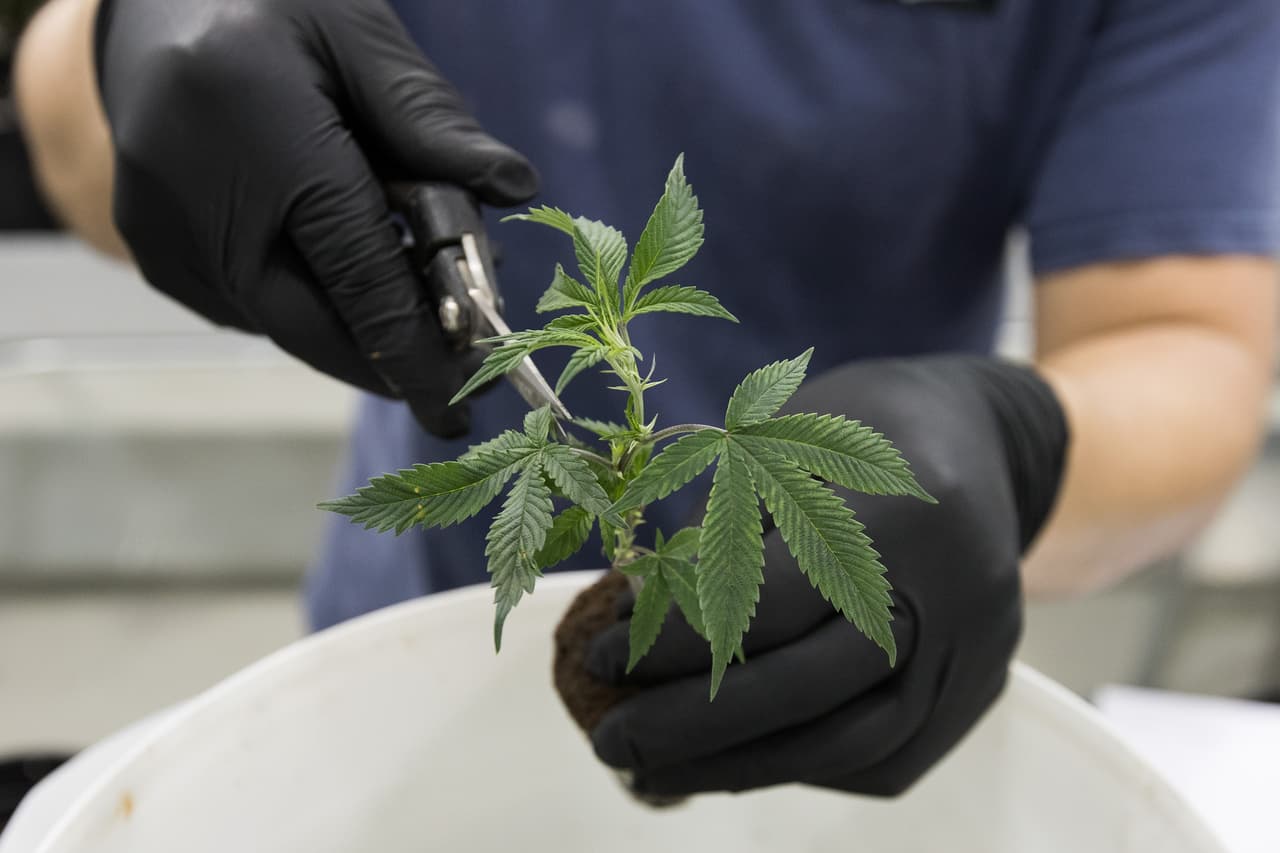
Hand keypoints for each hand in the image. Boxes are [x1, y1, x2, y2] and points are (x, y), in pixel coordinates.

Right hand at [94, 0, 537, 436]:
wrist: (151, 7)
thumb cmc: (268, 7)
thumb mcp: (359, 34)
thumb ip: (430, 118)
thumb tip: (515, 186)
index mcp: (260, 132)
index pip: (359, 274)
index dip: (421, 345)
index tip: (470, 393)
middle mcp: (195, 198)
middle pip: (314, 326)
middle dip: (394, 363)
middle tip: (456, 383)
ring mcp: (164, 236)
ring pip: (284, 326)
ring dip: (357, 332)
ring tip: (416, 309)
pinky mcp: (155, 256)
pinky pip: (252, 309)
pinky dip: (310, 307)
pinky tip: (347, 274)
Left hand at [585, 357, 1068, 796]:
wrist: (981, 439)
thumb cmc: (863, 429)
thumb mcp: (787, 441)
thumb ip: (720, 530)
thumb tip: (634, 624)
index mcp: (898, 517)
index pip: (774, 605)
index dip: (676, 642)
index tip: (600, 658)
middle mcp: (952, 598)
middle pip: (813, 692)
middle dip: (697, 727)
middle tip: (612, 741)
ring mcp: (976, 654)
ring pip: (851, 746)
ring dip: (741, 769)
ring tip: (655, 774)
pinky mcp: (978, 692)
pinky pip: (884, 759)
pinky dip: (801, 768)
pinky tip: (732, 763)